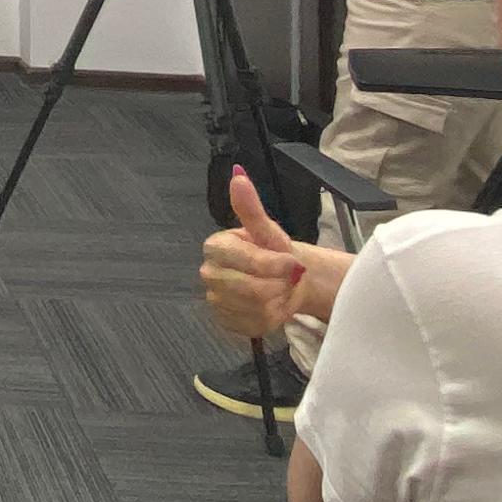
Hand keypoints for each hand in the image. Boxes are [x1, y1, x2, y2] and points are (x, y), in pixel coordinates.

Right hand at [199, 167, 310, 345]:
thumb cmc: (275, 251)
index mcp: (216, 246)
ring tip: (280, 290)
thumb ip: (251, 207)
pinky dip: (271, 318)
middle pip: (252, 290)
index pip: (248, 261)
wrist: (283, 278)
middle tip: (287, 277)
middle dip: (279, 285)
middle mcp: (209, 273)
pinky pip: (255, 326)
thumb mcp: (267, 229)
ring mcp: (215, 300)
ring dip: (278, 301)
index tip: (292, 262)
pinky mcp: (225, 322)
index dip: (275, 265)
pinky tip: (272, 306)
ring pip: (257, 309)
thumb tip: (238, 175)